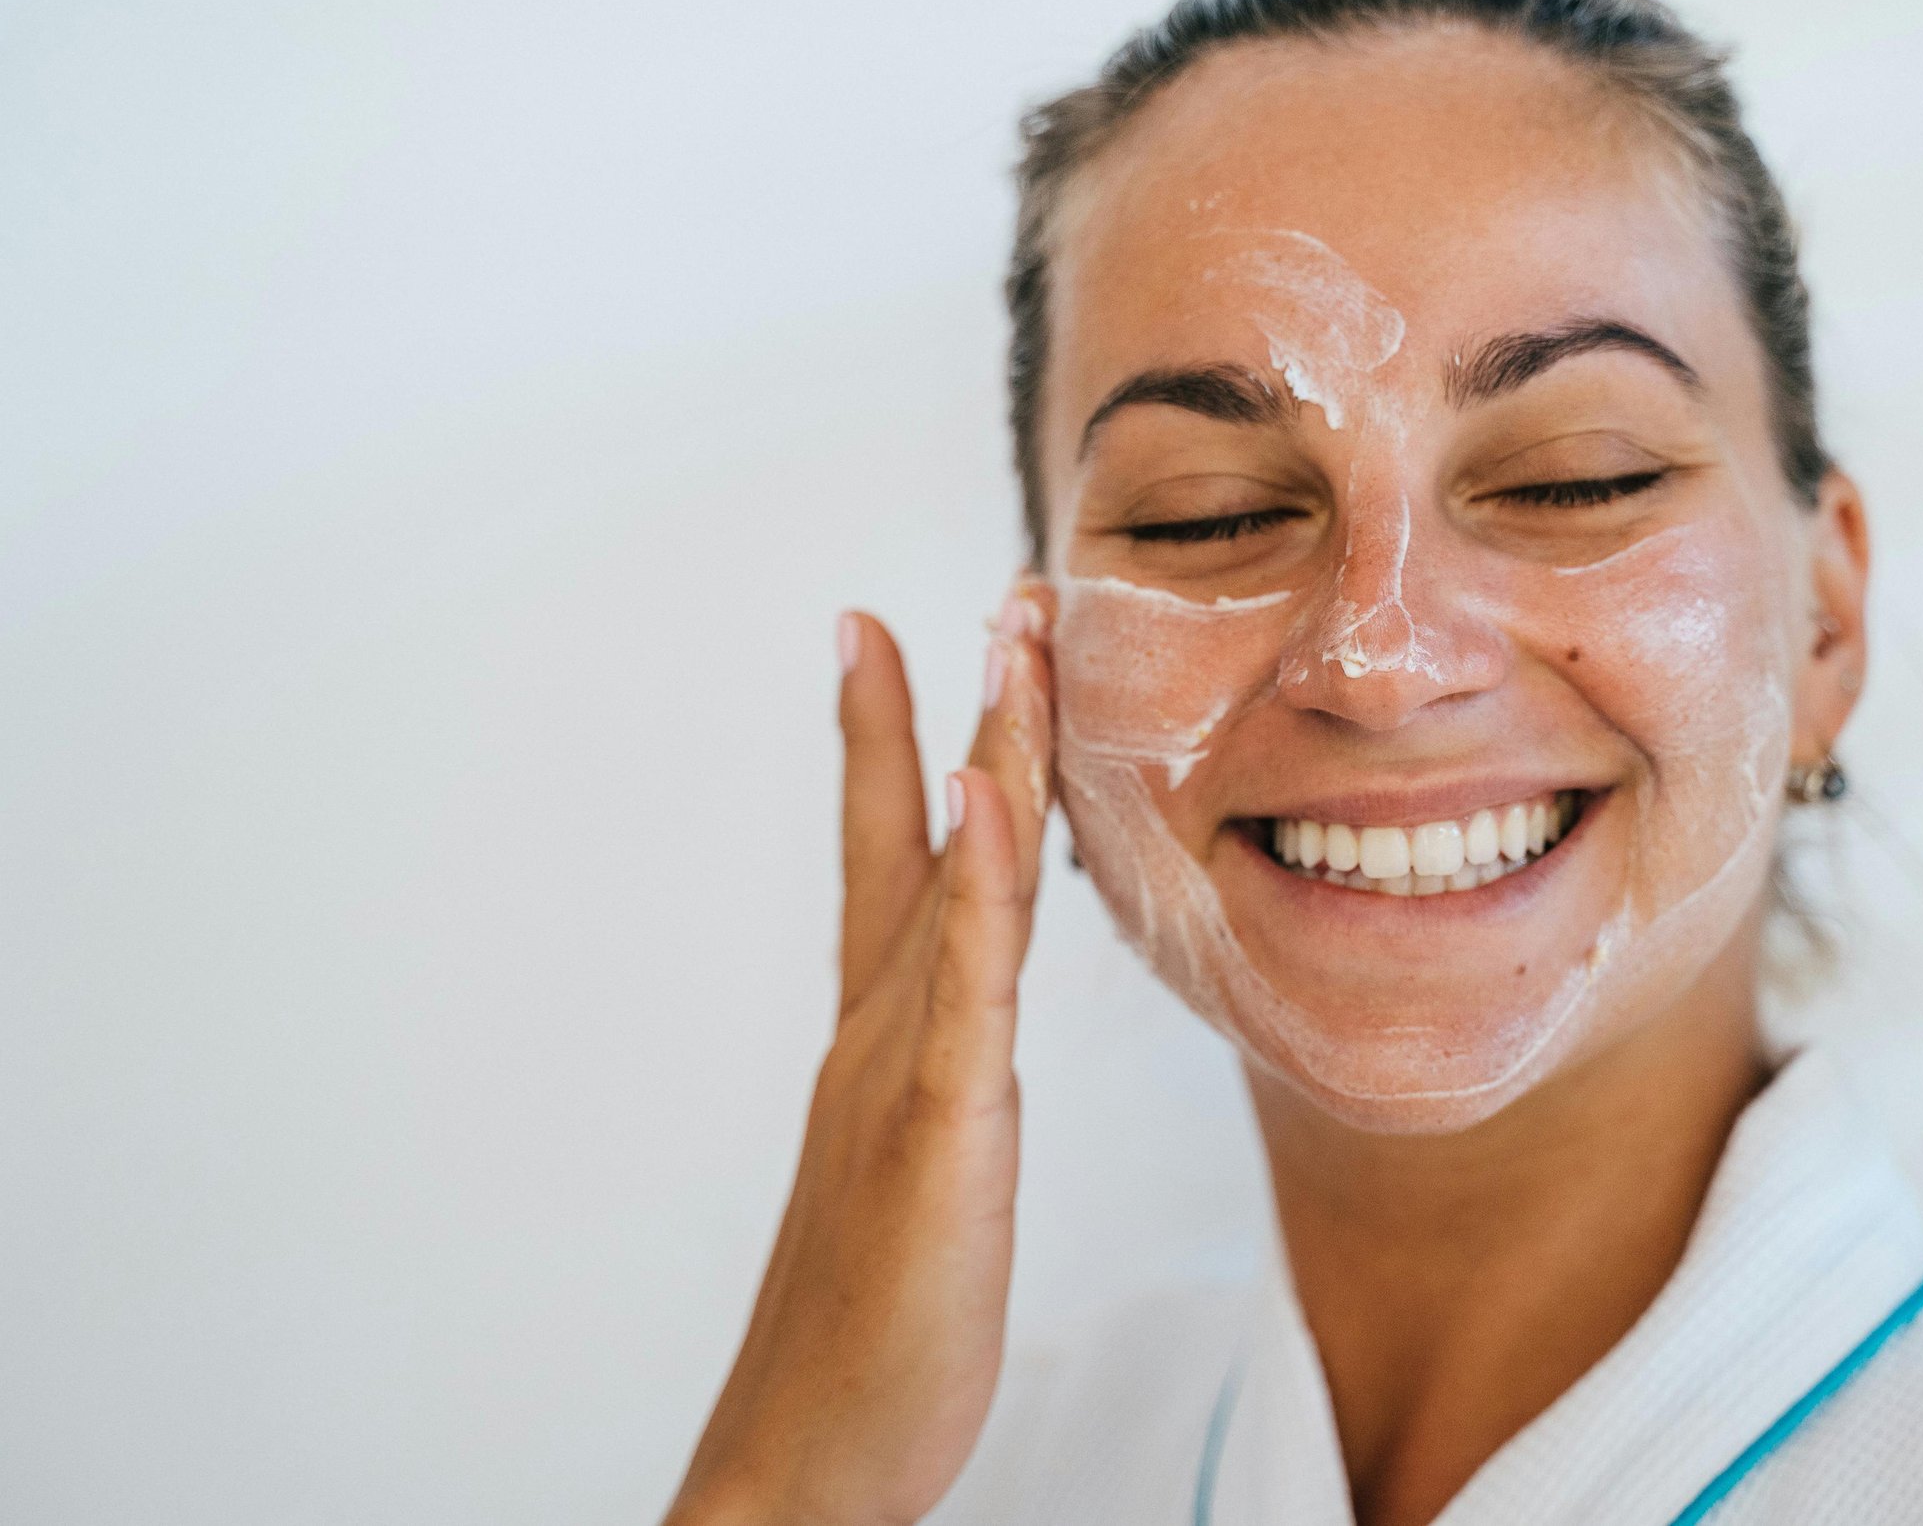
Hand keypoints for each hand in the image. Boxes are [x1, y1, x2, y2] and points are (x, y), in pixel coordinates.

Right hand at [666, 593, 1054, 1525]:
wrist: (805, 1459)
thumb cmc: (869, 1337)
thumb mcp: (918, 1179)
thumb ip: (933, 1086)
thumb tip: (962, 1023)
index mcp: (885, 1043)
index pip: (890, 861)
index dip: (886, 744)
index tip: (880, 631)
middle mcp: (886, 1034)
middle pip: (927, 839)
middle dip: (961, 706)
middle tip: (997, 590)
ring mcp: (905, 1074)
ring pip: (956, 884)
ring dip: (987, 752)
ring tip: (1010, 639)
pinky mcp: (938, 1133)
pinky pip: (967, 986)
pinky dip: (980, 883)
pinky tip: (990, 798)